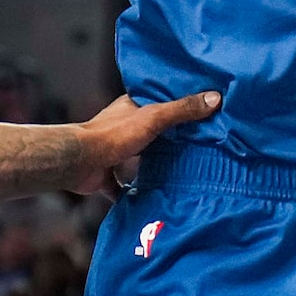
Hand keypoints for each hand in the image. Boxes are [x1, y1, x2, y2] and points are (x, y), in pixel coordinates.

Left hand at [69, 89, 221, 198]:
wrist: (78, 162)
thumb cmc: (114, 135)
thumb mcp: (154, 117)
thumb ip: (183, 110)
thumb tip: (216, 98)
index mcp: (133, 106)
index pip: (159, 100)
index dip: (178, 104)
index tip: (200, 109)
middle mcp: (124, 127)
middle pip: (151, 130)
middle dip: (169, 137)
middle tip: (198, 142)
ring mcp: (114, 151)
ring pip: (139, 157)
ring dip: (153, 164)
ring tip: (181, 170)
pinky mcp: (107, 175)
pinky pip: (124, 185)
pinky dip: (134, 192)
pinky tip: (150, 197)